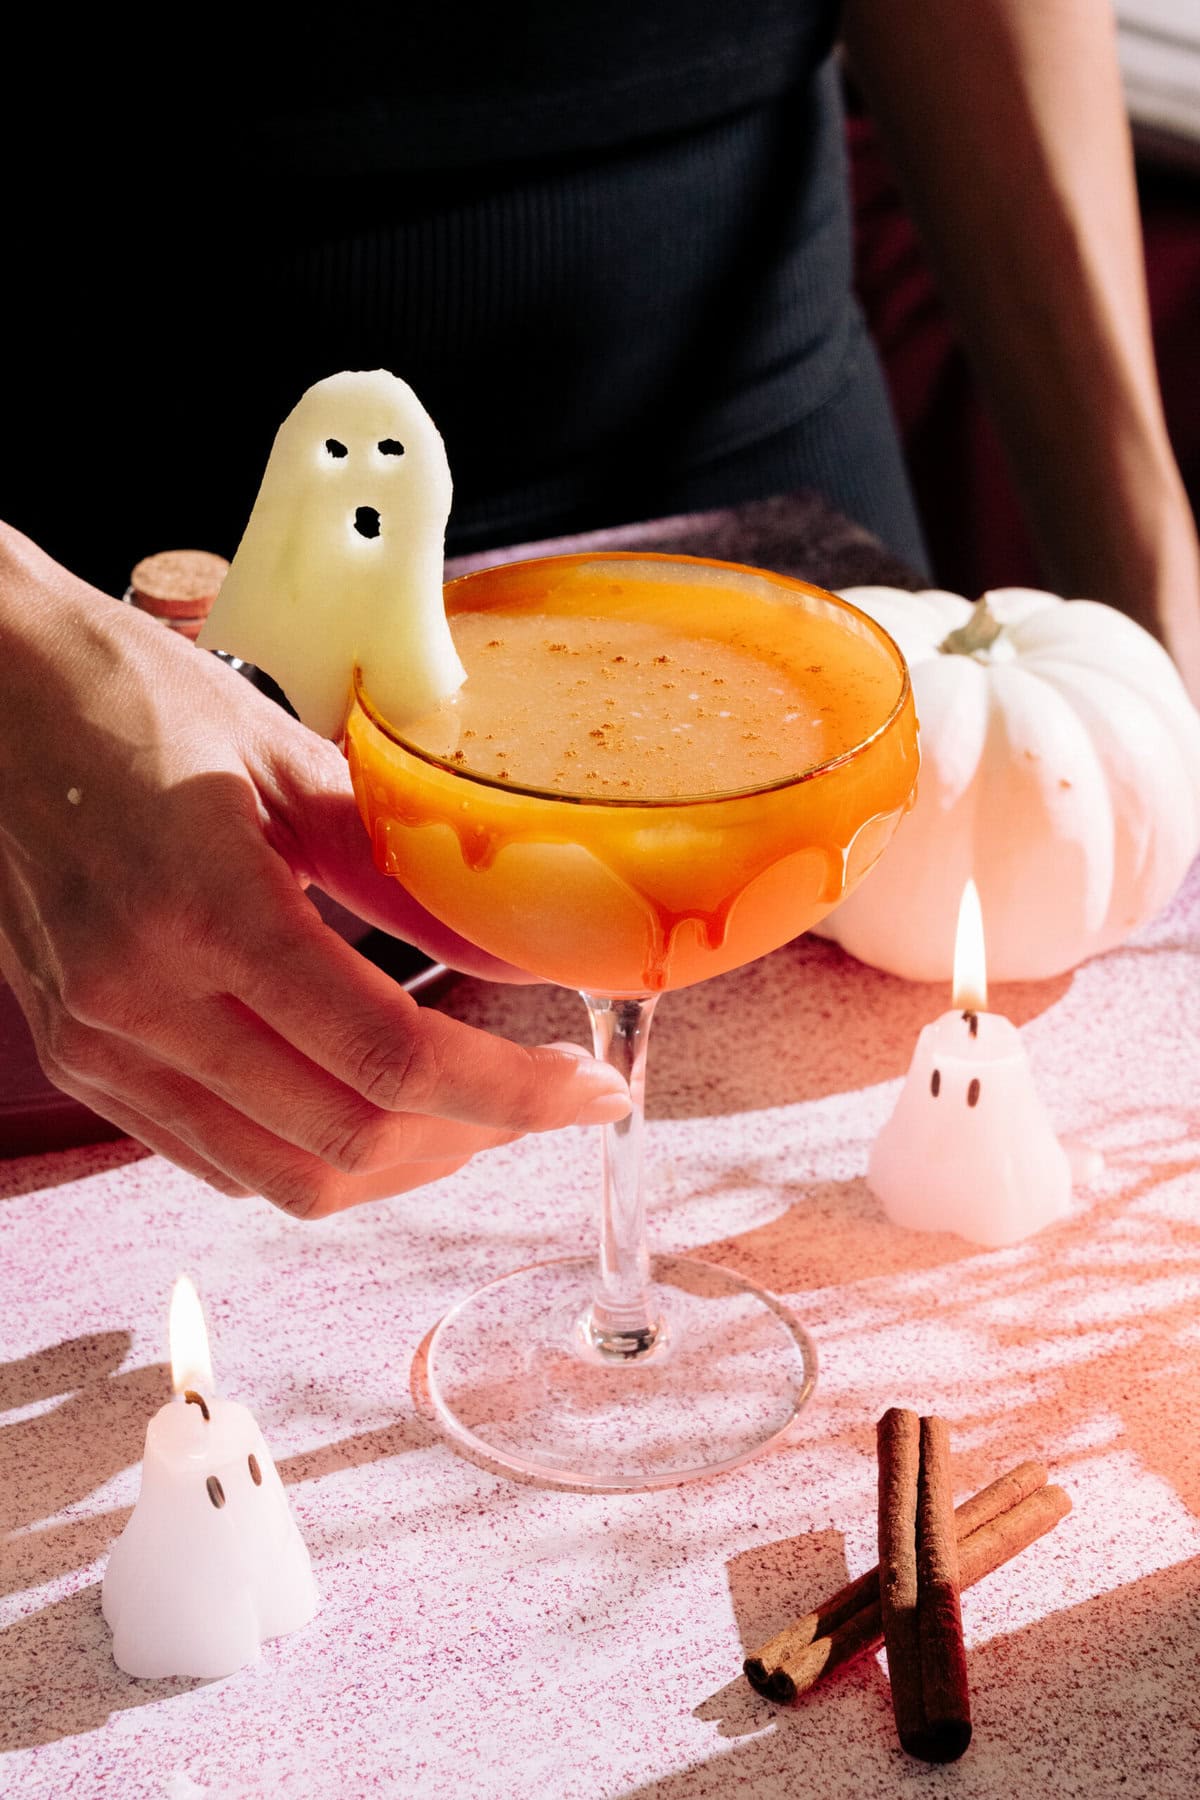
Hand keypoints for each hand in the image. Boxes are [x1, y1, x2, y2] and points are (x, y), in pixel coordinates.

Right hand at [0, 526, 628, 1215]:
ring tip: (471, 1111)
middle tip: (543, 1097)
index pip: (392, 1060)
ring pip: (282, 1177)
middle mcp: (141, 1002)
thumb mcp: (287, 762)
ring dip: (399, 1163)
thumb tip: (516, 953)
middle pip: (346, 1143)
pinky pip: (217, 1156)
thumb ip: (405, 874)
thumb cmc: (129, 697)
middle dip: (473, 1138)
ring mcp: (101, 1045)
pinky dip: (313, 1152)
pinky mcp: (82, 1060)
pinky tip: (367, 1105)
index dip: (513, 1095)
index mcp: (206, 911)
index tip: (588, 1090)